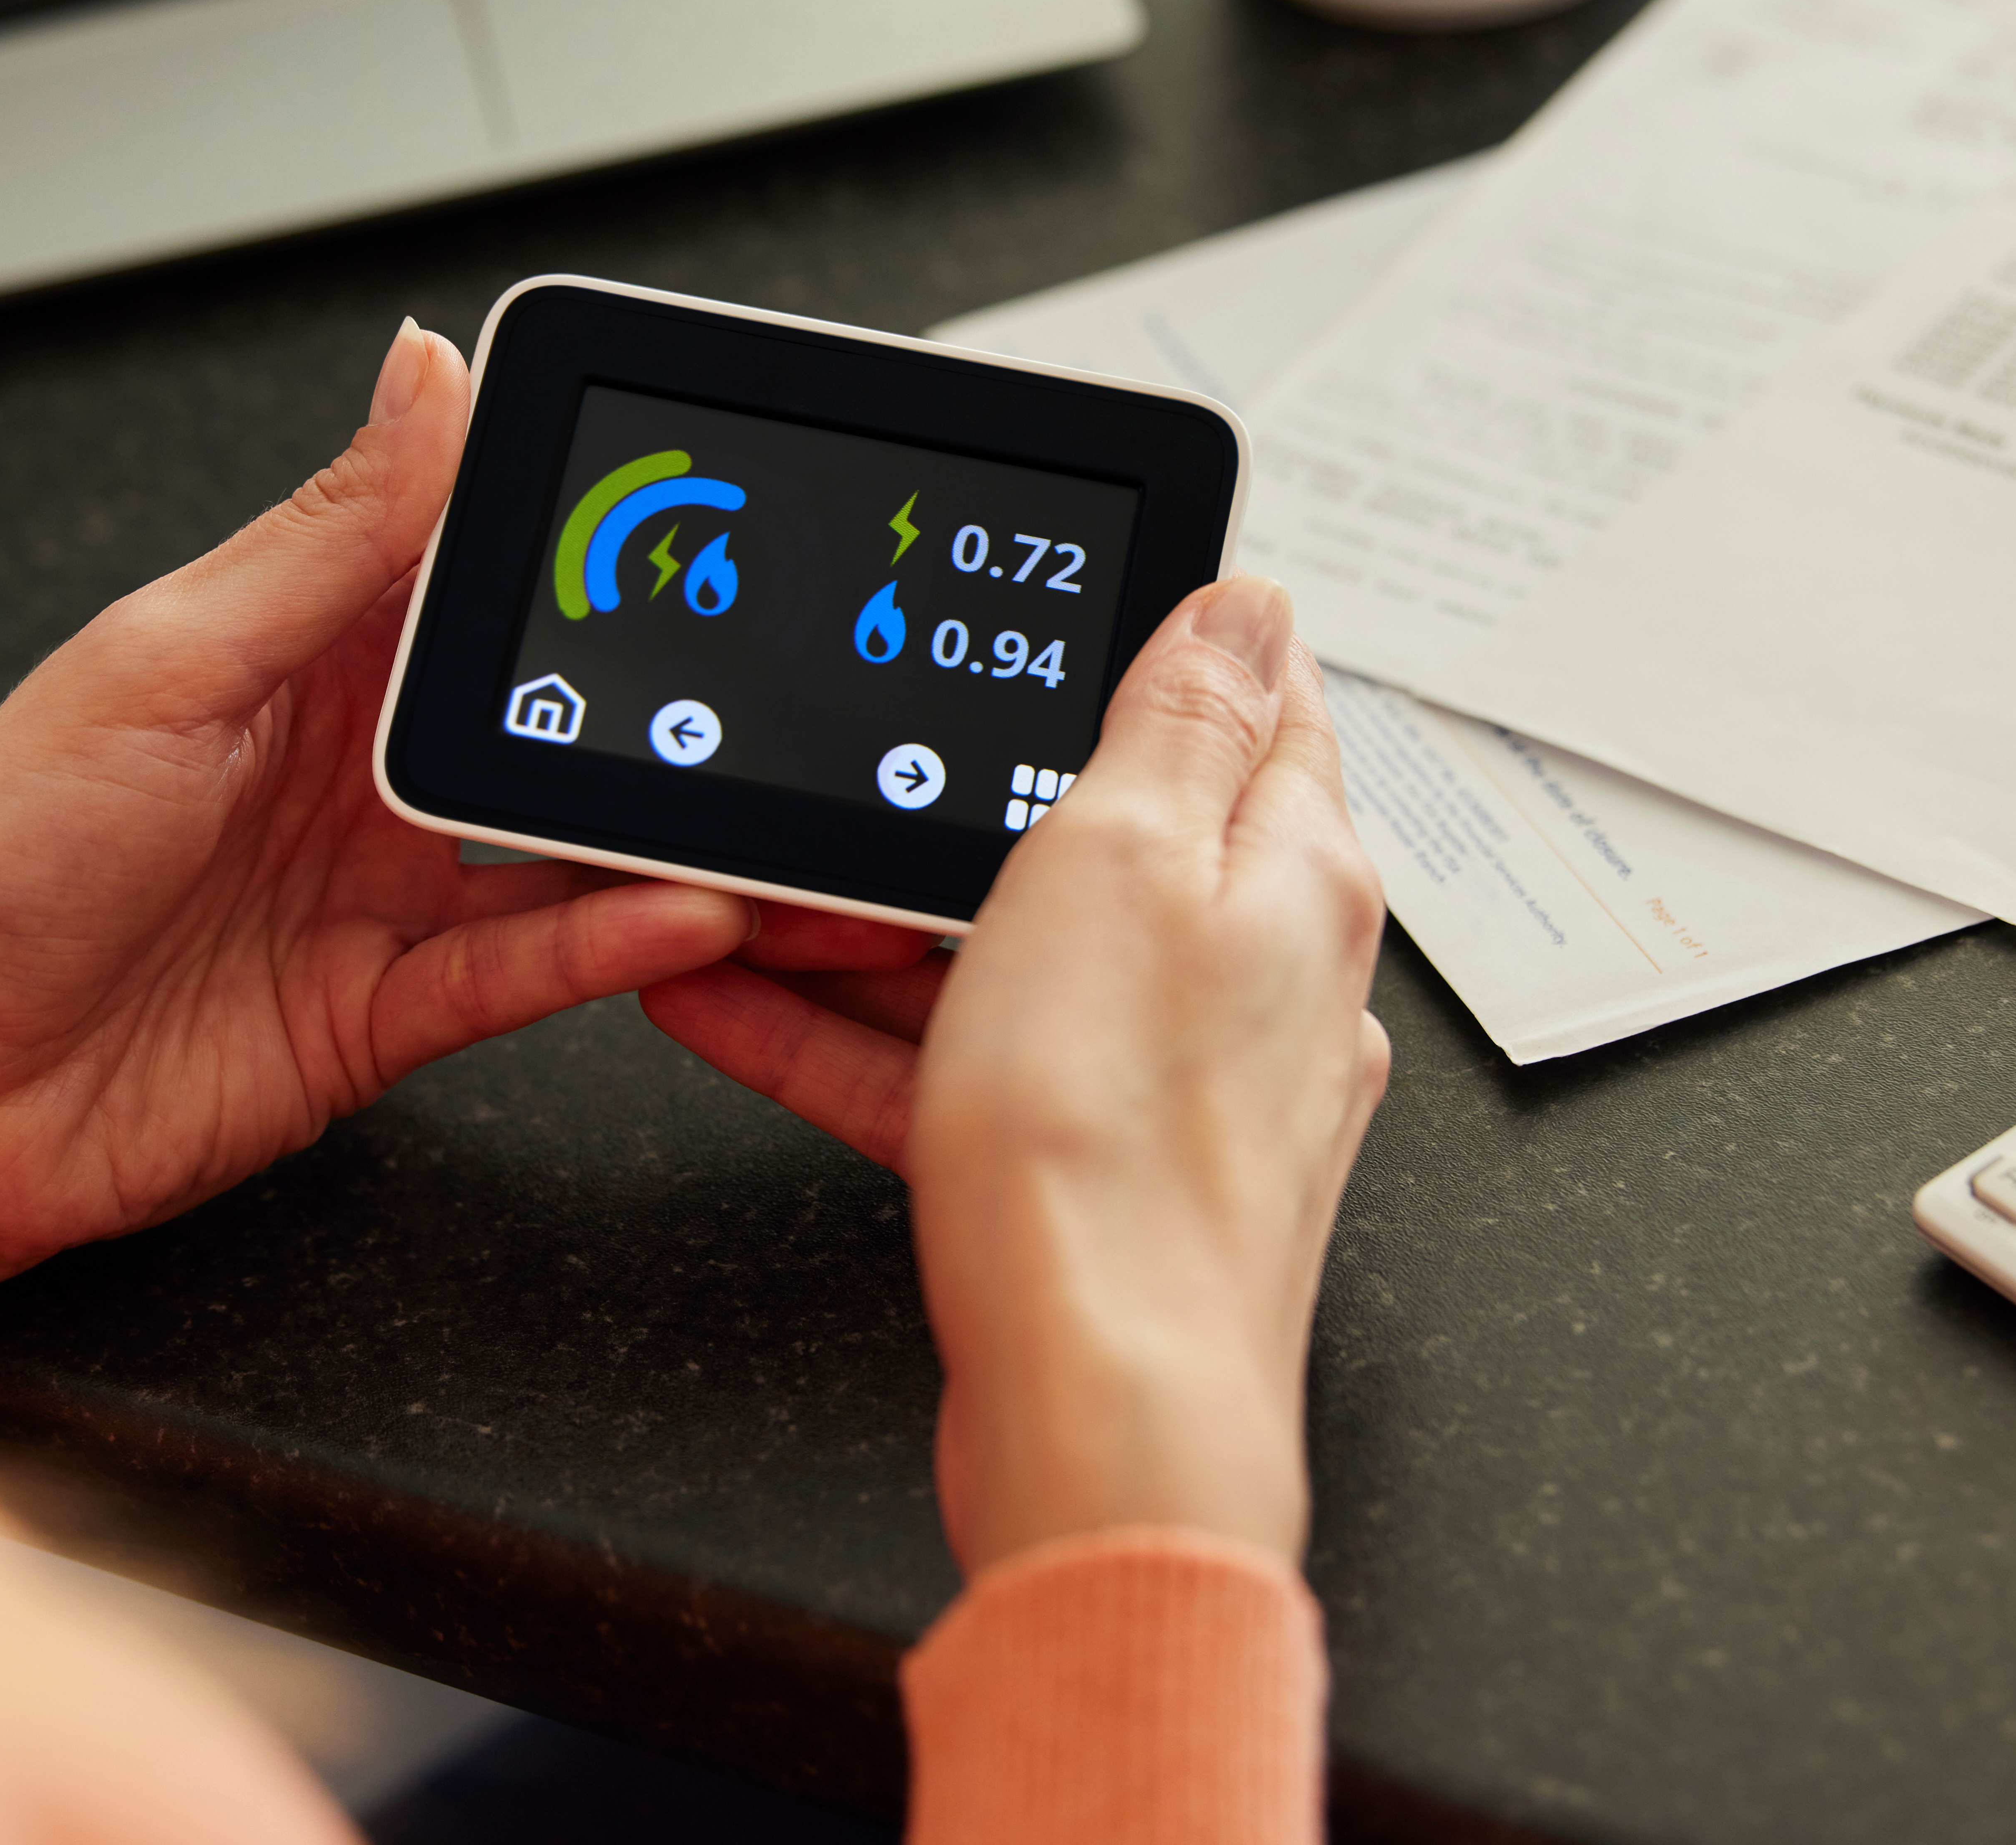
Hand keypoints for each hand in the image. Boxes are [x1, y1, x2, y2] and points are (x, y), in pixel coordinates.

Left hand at [0, 321, 757, 1348]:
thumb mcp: (164, 660)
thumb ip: (327, 536)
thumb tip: (427, 368)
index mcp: (298, 654)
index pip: (470, 566)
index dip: (583, 534)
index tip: (697, 506)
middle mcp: (351, 767)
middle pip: (542, 716)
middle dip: (663, 702)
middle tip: (783, 682)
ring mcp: (374, 891)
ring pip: (566, 854)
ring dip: (671, 839)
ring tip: (766, 815)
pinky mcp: (382, 1013)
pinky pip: (522, 970)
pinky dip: (608, 943)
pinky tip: (681, 910)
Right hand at [645, 580, 1390, 1570]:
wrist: (1097, 1414)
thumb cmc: (1120, 1148)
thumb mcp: (1132, 855)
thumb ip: (1184, 720)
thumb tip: (1251, 602)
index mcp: (1293, 875)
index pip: (1252, 707)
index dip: (1153, 644)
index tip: (1050, 609)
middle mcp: (1258, 975)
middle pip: (1102, 835)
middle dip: (951, 799)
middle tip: (829, 767)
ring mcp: (1173, 1082)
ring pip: (1003, 958)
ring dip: (862, 921)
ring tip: (726, 886)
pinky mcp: (1088, 1174)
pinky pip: (955, 1068)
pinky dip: (848, 1031)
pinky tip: (722, 997)